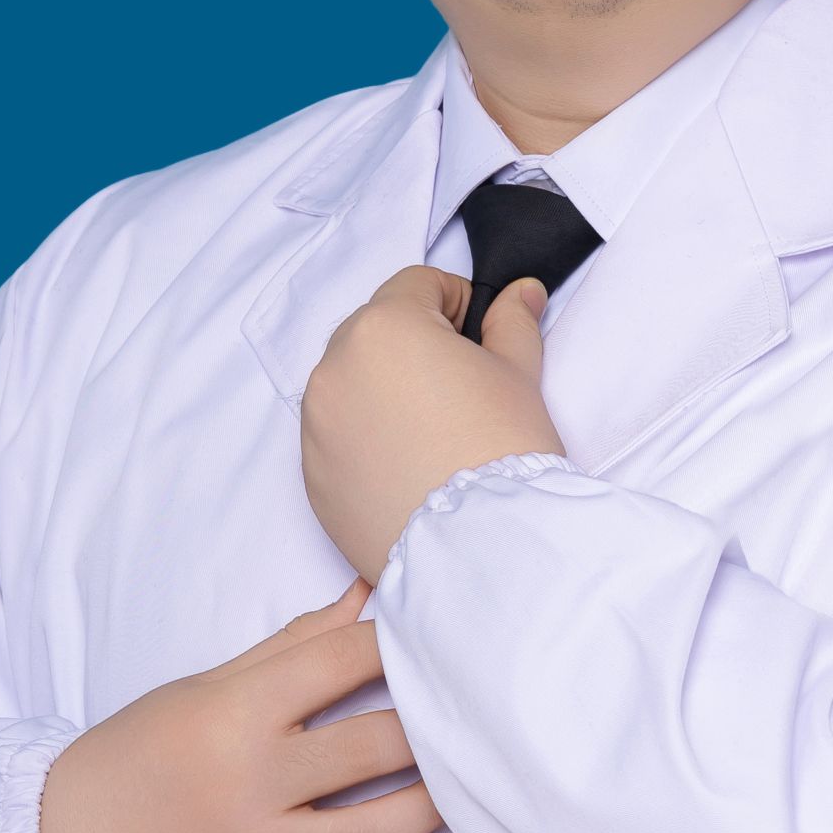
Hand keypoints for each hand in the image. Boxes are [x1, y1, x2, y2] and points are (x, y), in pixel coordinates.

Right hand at [37, 578, 460, 832]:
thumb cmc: (138, 757)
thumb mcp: (202, 690)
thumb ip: (289, 649)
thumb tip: (364, 596)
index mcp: (231, 714)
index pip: (338, 664)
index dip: (399, 646)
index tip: (442, 639)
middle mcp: (245, 784)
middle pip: (371, 748)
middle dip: (433, 728)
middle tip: (477, 716)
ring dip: (432, 807)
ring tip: (469, 786)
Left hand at [301, 265, 564, 583]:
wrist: (479, 550)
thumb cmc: (502, 452)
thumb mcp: (519, 374)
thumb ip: (513, 322)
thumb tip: (521, 293)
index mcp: (384, 327)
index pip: (417, 283)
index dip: (457, 303)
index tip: (479, 337)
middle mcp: (333, 367)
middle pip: (375, 330)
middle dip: (414, 345)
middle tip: (460, 389)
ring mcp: (315, 424)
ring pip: (350, 382)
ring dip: (384, 390)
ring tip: (433, 433)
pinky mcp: (311, 475)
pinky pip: (336, 435)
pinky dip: (365, 438)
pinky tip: (409, 466)